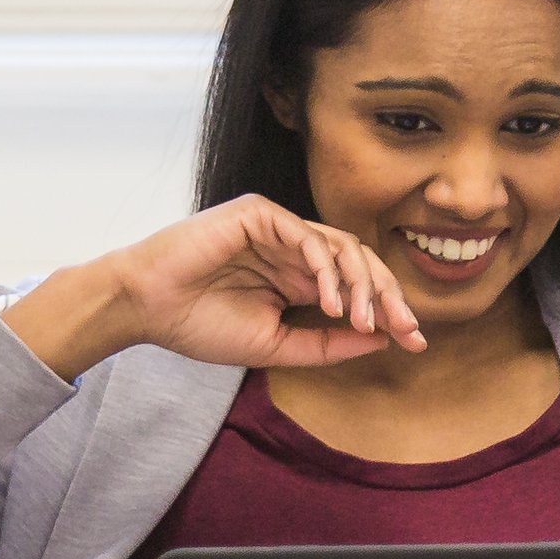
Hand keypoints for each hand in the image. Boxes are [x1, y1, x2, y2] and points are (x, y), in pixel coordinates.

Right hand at [0, 196, 425, 380]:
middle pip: (361, 264)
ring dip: (361, 286)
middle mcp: (295, 250)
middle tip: (406, 328)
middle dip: (389, 297)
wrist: (145, 307)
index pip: (359, 287)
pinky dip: (328, 269)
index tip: (414, 342)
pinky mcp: (260, 214)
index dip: (389, 312)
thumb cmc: (198, 324)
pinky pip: (309, 236)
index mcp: (299, 278)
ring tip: (363, 320)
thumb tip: (382, 341)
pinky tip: (332, 302)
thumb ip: (326, 343)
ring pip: (343, 247)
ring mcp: (279, 228)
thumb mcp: (275, 344)